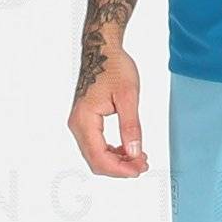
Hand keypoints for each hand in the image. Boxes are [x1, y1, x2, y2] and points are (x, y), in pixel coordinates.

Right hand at [67, 35, 149, 177]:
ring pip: (95, 155)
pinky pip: (96, 145)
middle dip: (120, 167)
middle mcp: (77, 124)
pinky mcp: (85, 121)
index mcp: (85, 120)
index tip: (139, 170)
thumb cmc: (114, 67)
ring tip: (139, 158)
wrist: (102, 51)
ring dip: (117, 161)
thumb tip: (134, 153)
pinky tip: (128, 149)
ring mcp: (79, 123)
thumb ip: (131, 127)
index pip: (99, 157)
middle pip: (95, 160)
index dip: (120, 169)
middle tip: (143, 165)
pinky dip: (112, 152)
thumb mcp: (128, 96)